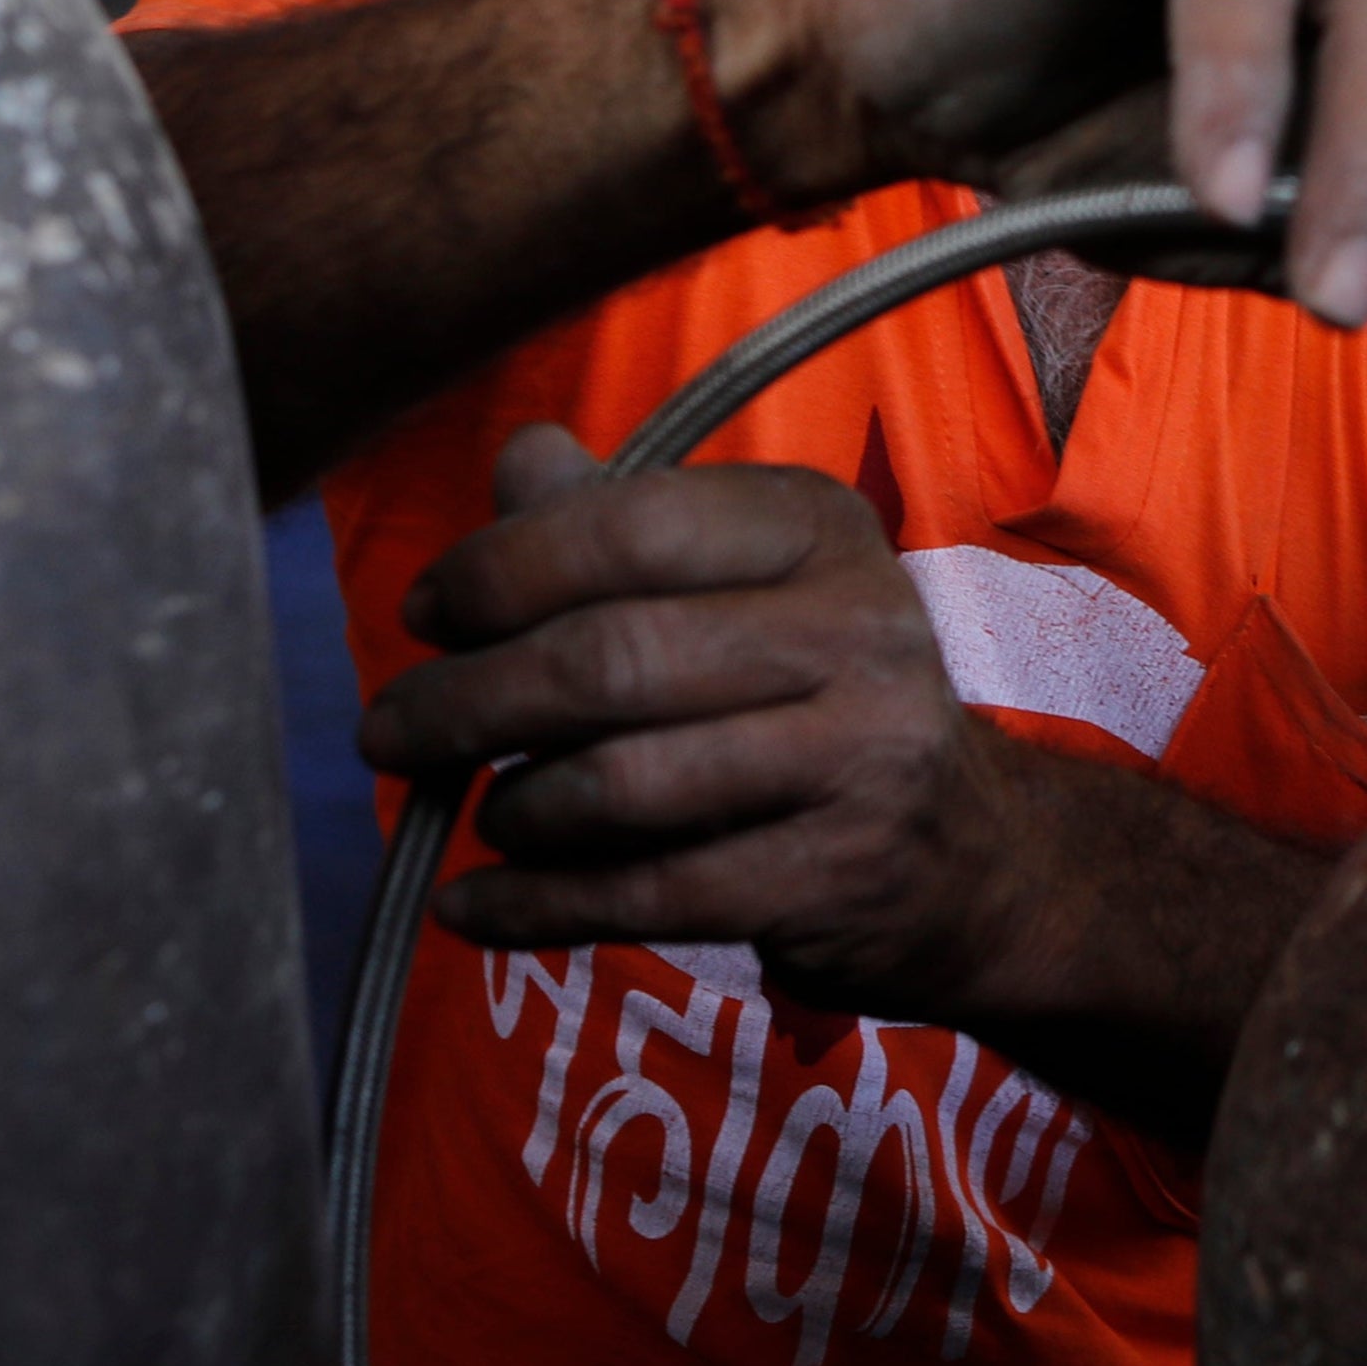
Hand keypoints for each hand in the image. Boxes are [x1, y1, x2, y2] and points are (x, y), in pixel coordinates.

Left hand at [367, 430, 1342, 1138]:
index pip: (630, 527)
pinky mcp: (841, 876)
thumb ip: (627, 526)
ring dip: (513, 809)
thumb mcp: (747, 590)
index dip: (499, 570)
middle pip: (612, 660)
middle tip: (390, 734)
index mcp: (821, 527)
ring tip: (481, 813)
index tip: (424, 614)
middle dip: (469, 701)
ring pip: (626, 784)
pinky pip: (649, 894)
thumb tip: (519, 457)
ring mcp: (862, 754)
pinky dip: (535, 908)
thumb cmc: (819, 706)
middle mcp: (858, 625)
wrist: (976, 859)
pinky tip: (474, 908)